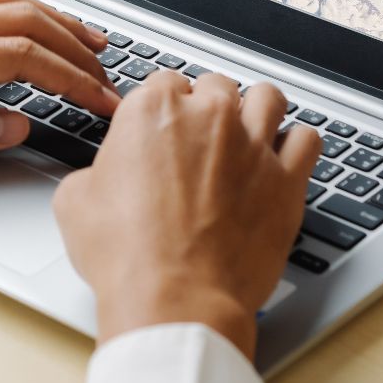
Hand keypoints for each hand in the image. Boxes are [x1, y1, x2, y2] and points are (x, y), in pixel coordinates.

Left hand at [0, 0, 121, 173]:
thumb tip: (14, 124)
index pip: (21, 57)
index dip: (72, 79)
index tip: (107, 103)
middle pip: (20, 20)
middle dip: (74, 44)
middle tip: (112, 74)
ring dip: (48, 19)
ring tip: (83, 39)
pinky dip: (11, 14)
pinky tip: (14, 29)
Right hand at [52, 71, 320, 355]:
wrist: (174, 300)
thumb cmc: (127, 256)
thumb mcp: (76, 203)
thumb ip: (94, 172)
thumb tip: (99, 177)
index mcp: (153, 111)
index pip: (162, 82)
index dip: (161, 108)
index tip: (161, 128)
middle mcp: (207, 117)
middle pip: (215, 85)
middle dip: (207, 107)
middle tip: (198, 138)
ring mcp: (252, 145)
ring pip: (267, 98)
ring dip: (256, 110)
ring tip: (247, 132)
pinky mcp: (286, 180)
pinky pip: (307, 140)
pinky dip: (296, 146)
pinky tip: (283, 160)